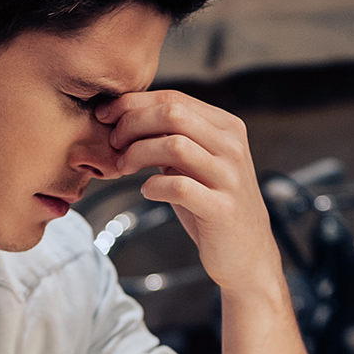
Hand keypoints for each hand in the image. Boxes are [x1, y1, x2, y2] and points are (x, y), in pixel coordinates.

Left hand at [96, 91, 280, 294]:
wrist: (247, 253)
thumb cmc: (213, 206)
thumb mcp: (197, 163)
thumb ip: (172, 137)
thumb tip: (124, 116)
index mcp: (227, 128)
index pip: (174, 99)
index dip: (133, 103)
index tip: (107, 116)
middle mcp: (232, 147)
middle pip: (173, 114)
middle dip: (132, 124)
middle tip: (114, 143)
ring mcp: (230, 178)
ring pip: (175, 145)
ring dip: (138, 153)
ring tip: (125, 167)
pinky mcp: (223, 209)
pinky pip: (179, 187)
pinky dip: (154, 186)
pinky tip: (148, 191)